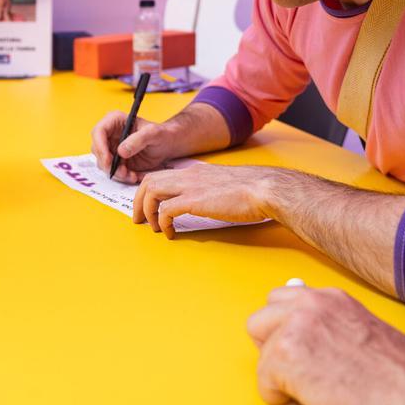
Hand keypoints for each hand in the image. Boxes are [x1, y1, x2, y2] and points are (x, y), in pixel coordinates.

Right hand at [90, 112, 177, 181]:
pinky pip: (113, 171)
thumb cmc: (161, 134)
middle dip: (108, 164)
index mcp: (115, 121)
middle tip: (122, 172)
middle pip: (97, 150)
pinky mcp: (116, 161)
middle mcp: (109, 134)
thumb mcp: (153, 133)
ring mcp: (111, 148)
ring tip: (132, 175)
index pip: (98, 132)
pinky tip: (134, 176)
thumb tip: (121, 151)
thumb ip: (138, 140)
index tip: (108, 160)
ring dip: (116, 172)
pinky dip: (122, 176)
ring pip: (104, 163)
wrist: (167, 145)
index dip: (100, 146)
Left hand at [134, 164, 287, 236]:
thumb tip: (205, 203)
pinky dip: (162, 223)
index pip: (161, 174)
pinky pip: (165, 210)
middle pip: (149, 180)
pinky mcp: (194, 200)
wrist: (265, 188)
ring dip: (147, 211)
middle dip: (138, 200)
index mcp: (196, 171)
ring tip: (153, 228)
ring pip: (151, 191)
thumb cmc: (253, 190)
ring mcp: (190, 186)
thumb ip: (210, 190)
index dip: (149, 191)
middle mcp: (189, 175)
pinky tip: (170, 233)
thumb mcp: (224, 185)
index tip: (148, 206)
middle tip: (139, 219)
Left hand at [246, 286, 404, 404]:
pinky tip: (312, 401)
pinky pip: (264, 382)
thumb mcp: (370, 336)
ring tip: (310, 391)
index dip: (287, 332)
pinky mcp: (285, 355)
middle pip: (261, 319)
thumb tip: (318, 338)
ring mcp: (295, 327)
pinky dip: (282, 399)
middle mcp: (311, 305)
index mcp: (334, 300)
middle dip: (273, 349)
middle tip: (297, 375)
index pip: (284, 301)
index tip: (301, 352)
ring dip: (278, 375)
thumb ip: (337, 328)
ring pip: (260, 350)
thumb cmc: (404, 381)